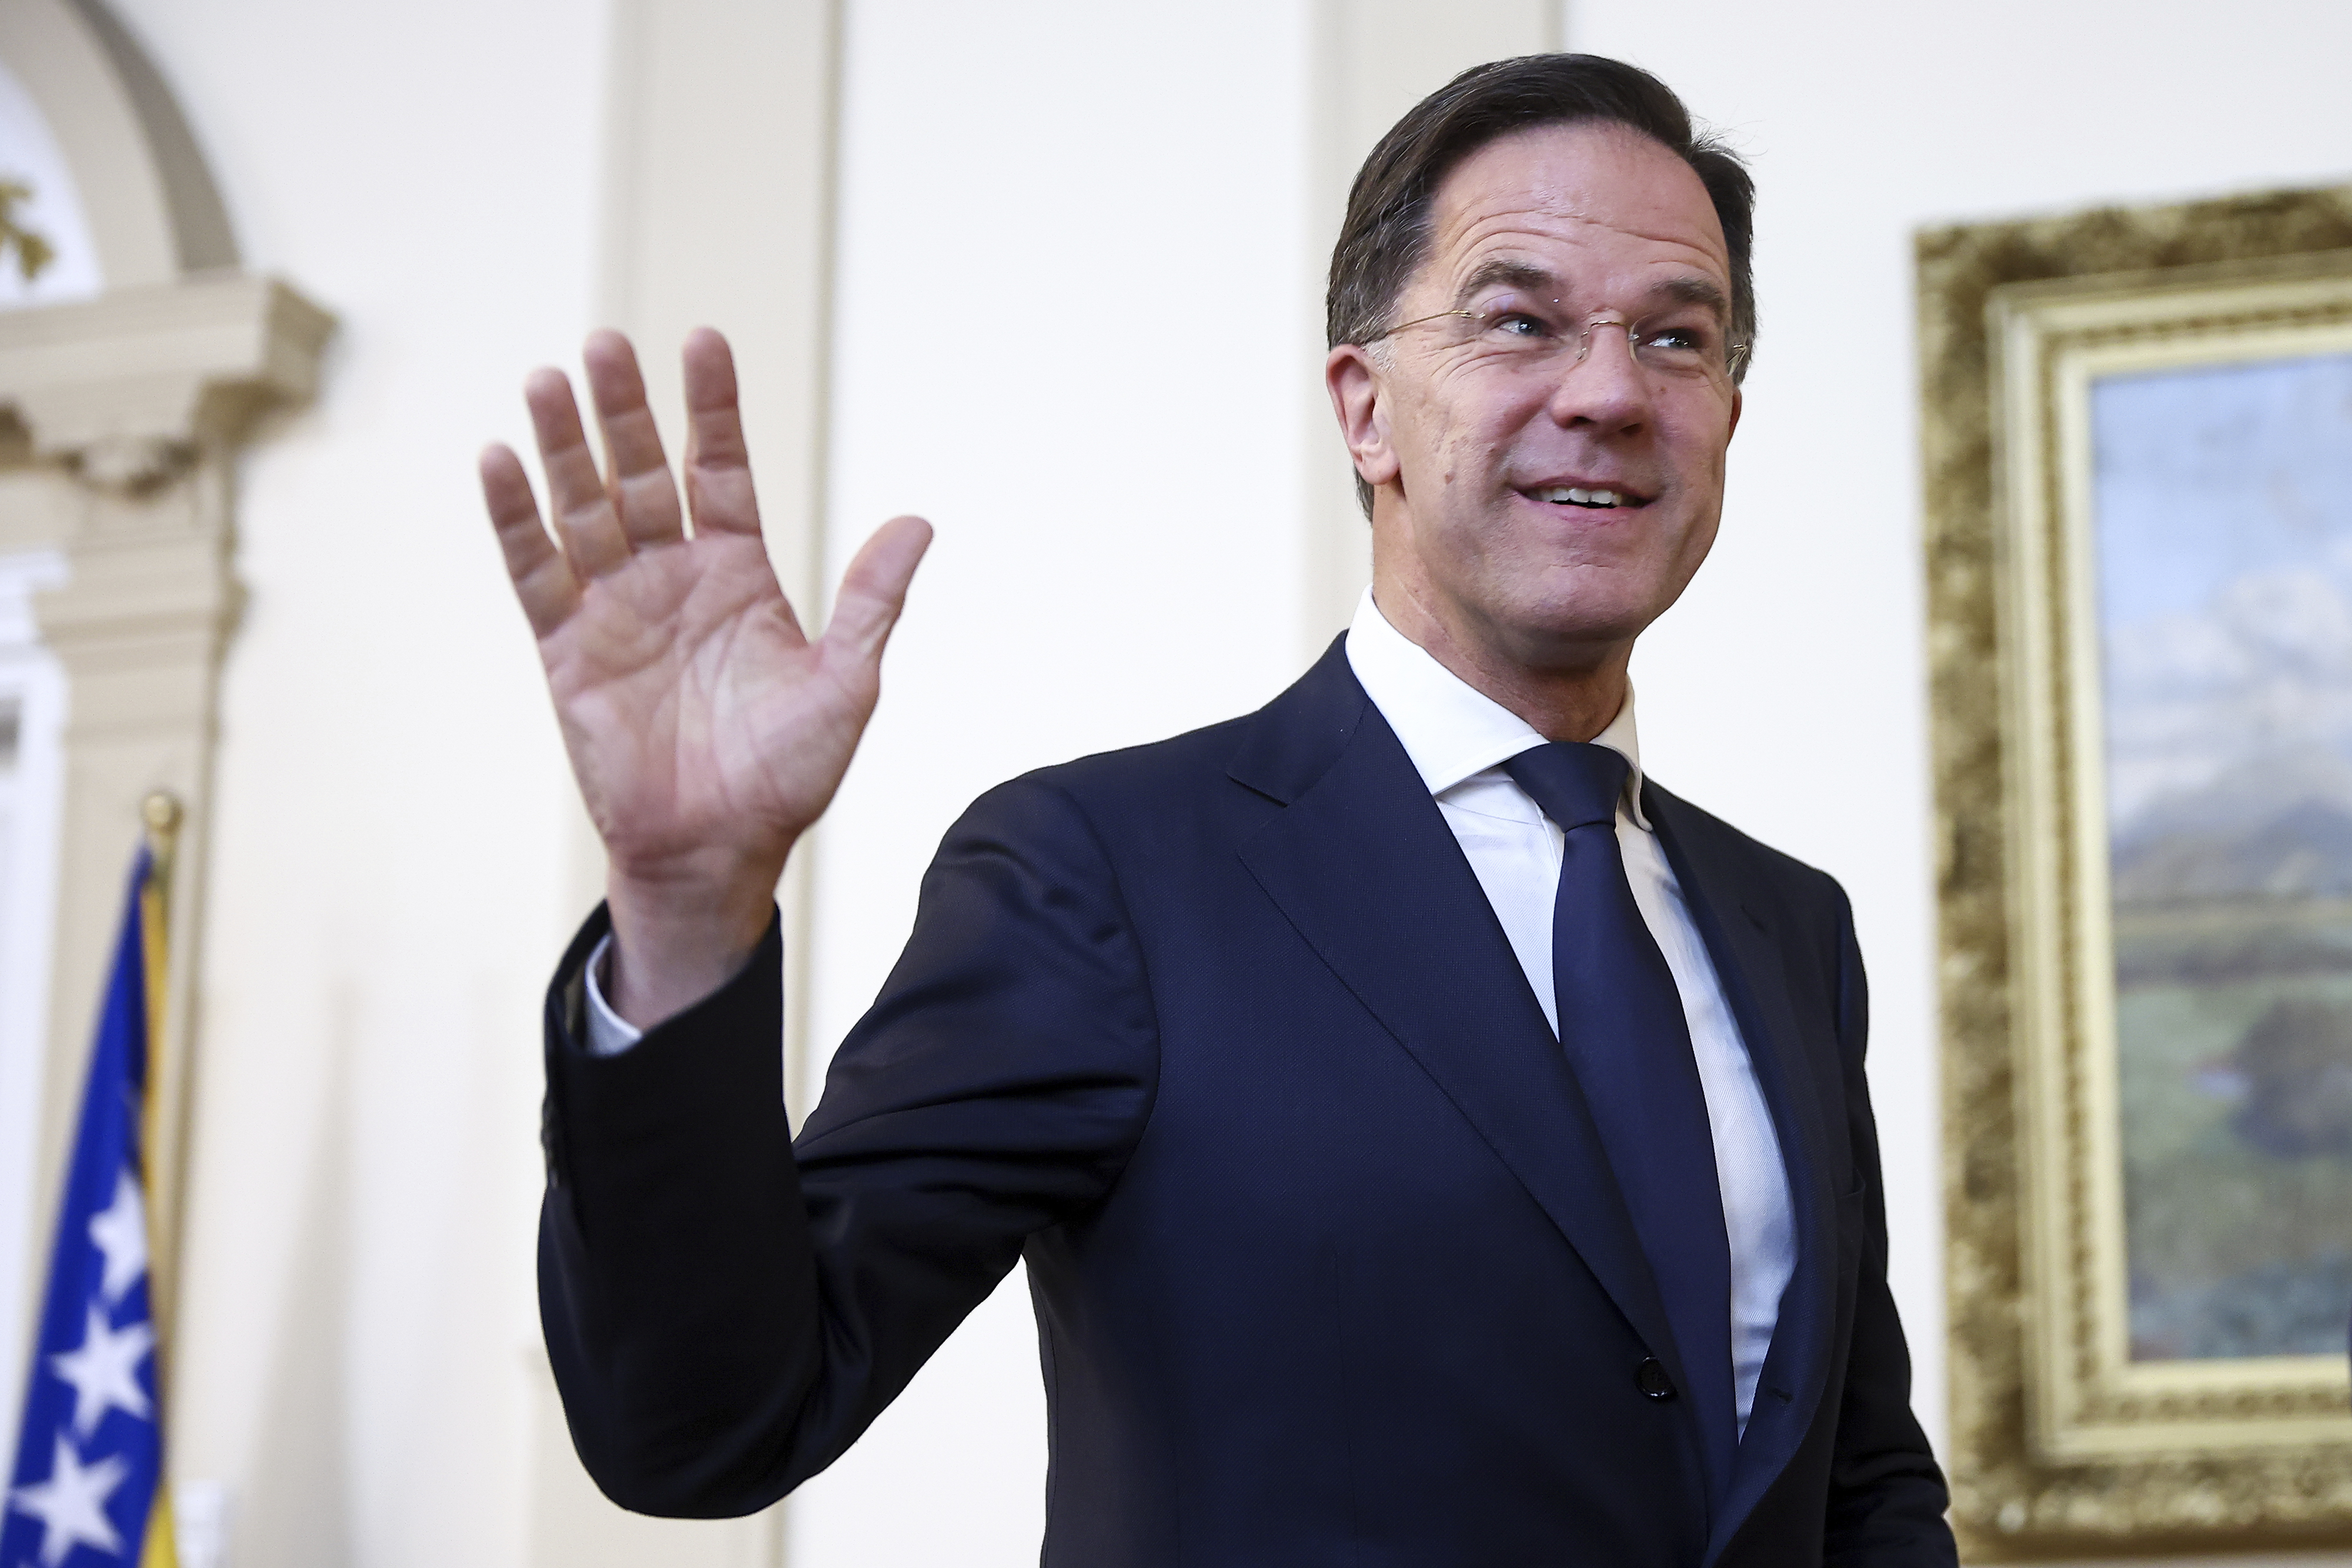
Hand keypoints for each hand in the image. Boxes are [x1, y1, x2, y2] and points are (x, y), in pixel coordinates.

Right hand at [481, 328, 929, 1025]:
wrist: (719, 852)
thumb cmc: (785, 775)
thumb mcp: (847, 683)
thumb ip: (873, 603)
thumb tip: (920, 523)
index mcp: (739, 574)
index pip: (720, 469)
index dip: (712, 409)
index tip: (704, 341)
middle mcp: (672, 577)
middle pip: (641, 472)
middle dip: (624, 410)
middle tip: (606, 343)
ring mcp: (615, 608)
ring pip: (583, 507)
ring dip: (564, 445)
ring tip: (550, 378)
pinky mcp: (567, 649)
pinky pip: (537, 572)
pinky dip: (517, 519)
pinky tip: (501, 459)